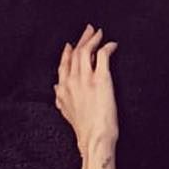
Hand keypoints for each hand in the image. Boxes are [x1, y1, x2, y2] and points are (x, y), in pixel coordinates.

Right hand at [53, 24, 118, 155]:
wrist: (94, 139)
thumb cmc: (83, 129)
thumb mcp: (66, 112)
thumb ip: (60, 98)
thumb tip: (56, 88)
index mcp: (63, 89)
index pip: (63, 64)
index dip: (67, 52)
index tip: (71, 44)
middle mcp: (72, 81)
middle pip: (75, 53)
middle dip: (82, 39)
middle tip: (89, 30)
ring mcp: (86, 78)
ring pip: (87, 50)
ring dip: (93, 39)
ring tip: (99, 33)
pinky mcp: (101, 78)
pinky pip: (103, 55)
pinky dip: (107, 46)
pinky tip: (112, 44)